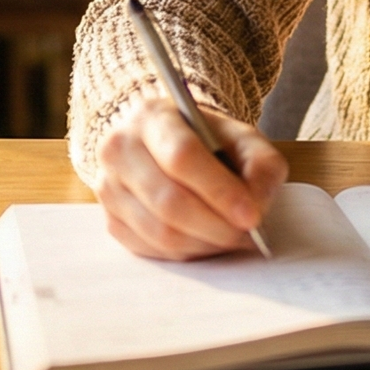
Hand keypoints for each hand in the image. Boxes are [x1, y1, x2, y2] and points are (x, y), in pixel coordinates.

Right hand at [94, 96, 288, 259]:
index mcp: (152, 116)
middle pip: (168, 200)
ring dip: (204, 243)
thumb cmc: (208, 142)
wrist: (168, 146)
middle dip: (215, 226)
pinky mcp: (111, 220)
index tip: (251, 215)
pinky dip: (186, 253)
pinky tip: (206, 240)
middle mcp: (120, 148)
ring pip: (160, 232)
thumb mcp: (243, 138)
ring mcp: (109, 187)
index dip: (219, 191)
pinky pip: (151, 250)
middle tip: (246, 235)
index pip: (182, 156)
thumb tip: (256, 206)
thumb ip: (260, 165)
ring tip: (231, 238)